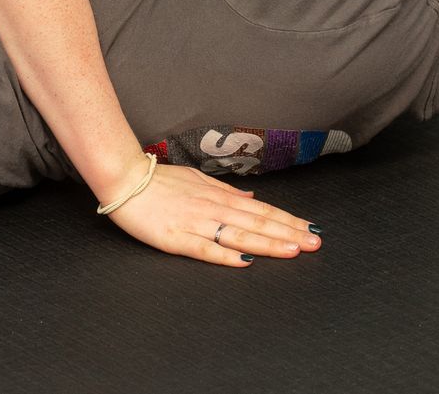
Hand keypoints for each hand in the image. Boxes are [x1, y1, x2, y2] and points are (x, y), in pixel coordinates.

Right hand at [103, 163, 320, 266]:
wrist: (123, 179)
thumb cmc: (157, 180)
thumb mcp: (195, 178)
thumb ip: (224, 189)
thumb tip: (251, 197)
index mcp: (217, 195)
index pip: (260, 209)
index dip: (287, 219)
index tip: (310, 228)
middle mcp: (211, 208)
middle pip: (256, 222)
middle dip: (288, 233)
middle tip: (315, 243)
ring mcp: (194, 223)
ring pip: (238, 234)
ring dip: (267, 243)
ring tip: (293, 250)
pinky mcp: (176, 238)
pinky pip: (205, 248)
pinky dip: (226, 255)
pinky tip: (245, 260)